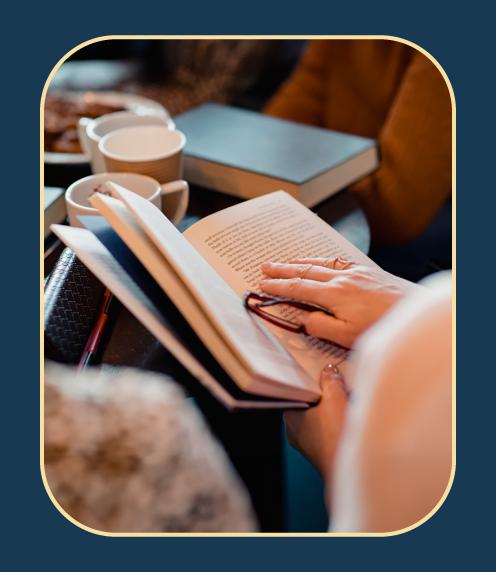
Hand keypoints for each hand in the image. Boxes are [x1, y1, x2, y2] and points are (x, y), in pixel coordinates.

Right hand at [260, 257, 410, 347]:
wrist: (415, 311)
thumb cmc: (383, 327)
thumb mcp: (348, 336)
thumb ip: (320, 326)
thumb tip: (302, 318)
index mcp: (334, 294)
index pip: (298, 288)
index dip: (278, 286)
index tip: (263, 284)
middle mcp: (342, 278)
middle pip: (305, 271)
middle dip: (283, 269)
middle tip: (265, 266)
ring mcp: (356, 272)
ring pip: (320, 263)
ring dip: (299, 262)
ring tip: (284, 261)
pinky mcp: (368, 271)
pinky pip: (336, 261)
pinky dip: (321, 260)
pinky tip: (319, 262)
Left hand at [284, 364, 347, 483]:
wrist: (349, 468)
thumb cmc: (336, 433)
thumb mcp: (334, 397)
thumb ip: (330, 380)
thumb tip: (328, 370)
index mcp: (289, 416)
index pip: (295, 393)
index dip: (309, 383)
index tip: (320, 375)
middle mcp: (295, 432)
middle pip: (309, 406)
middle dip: (323, 397)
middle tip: (337, 386)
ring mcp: (308, 446)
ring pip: (319, 421)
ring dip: (332, 411)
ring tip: (346, 401)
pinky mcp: (323, 455)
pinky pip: (328, 434)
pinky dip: (337, 425)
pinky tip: (349, 420)